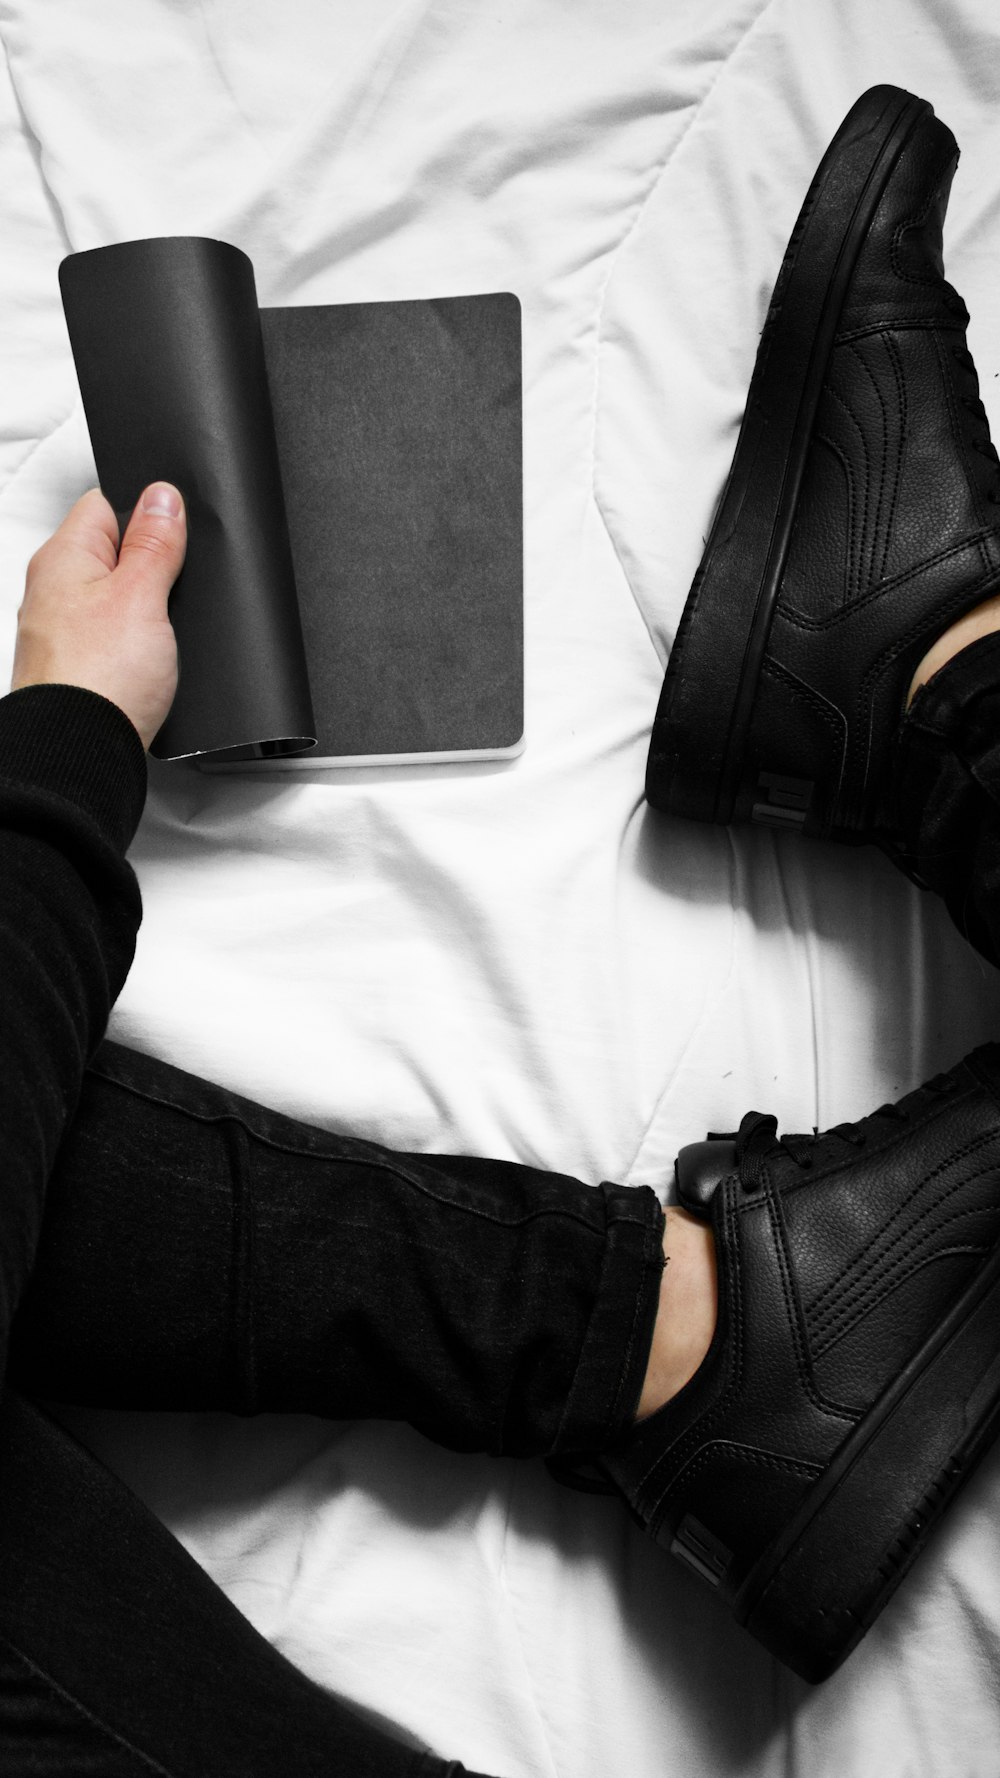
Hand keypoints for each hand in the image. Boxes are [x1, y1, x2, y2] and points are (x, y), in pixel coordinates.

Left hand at [11, 483, 186, 750]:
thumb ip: (155, 542)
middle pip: (113, 553)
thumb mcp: (142, 594)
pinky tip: (153, 658)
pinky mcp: (80, 667)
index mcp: (63, 557)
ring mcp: (64, 632)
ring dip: (147, 609)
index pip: (105, 503)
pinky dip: (137, 644)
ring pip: (116, 599)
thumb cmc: (98, 678)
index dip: (148, 510)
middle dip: (152, 563)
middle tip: (178, 582)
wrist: (78, 752)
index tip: (179, 530)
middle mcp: (54, 591)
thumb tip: (162, 496)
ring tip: (165, 626)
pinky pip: (114, 639)